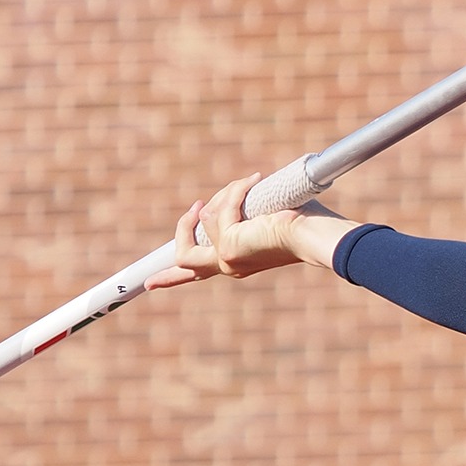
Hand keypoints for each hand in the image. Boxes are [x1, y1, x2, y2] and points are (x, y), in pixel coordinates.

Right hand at [145, 173, 306, 290]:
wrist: (317, 236)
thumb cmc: (305, 225)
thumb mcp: (264, 220)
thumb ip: (243, 214)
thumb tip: (236, 192)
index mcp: (237, 263)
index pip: (195, 274)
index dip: (169, 278)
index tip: (148, 284)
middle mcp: (229, 266)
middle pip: (183, 258)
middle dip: (183, 227)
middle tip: (196, 206)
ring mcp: (227, 259)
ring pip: (204, 221)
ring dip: (224, 196)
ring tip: (249, 185)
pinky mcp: (229, 246)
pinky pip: (221, 209)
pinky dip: (235, 190)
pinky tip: (255, 181)